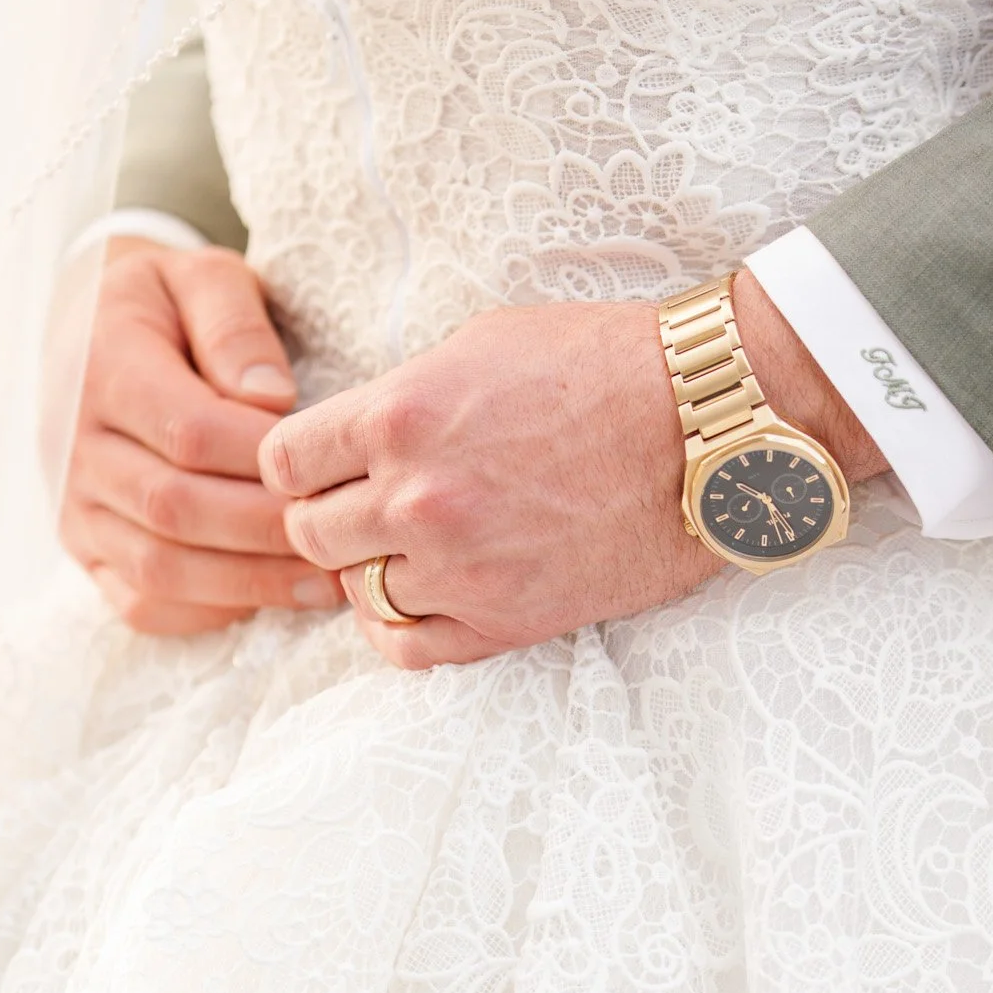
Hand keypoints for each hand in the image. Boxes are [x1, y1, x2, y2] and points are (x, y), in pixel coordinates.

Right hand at [51, 241, 344, 634]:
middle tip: (345, 541)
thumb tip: (272, 397)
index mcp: (104, 368)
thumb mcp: (203, 275)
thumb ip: (234, 323)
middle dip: (268, 532)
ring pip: (158, 567)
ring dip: (248, 583)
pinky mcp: (84, 547)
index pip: (189, 431)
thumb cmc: (168, 303)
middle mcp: (76, 445)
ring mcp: (75, 505)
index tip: (331, 471)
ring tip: (324, 583)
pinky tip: (267, 597)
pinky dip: (206, 612)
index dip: (265, 461)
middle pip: (175, 508)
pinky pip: (140, 601)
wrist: (88, 328)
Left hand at [260, 273, 884, 669]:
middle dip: (333, 518)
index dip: (301, 464)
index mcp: (398, 416)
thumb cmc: (605, 363)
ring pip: (358, 594)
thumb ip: (403, 396)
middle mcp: (416, 498)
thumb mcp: (481, 344)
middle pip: (310, 534)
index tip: (328, 465)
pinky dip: (405, 628)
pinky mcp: (507, 620)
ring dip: (374, 572)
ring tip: (412, 550)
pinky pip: (410, 648)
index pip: (283, 462)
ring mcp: (460, 567)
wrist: (708, 426)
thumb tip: (357, 436)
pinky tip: (428, 598)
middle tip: (370, 509)